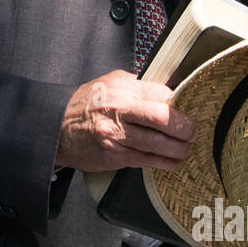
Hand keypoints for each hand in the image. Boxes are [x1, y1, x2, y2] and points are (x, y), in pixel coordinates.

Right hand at [54, 69, 195, 172]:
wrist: (55, 128)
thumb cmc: (85, 104)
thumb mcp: (109, 83)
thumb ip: (137, 86)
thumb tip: (167, 93)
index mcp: (122, 89)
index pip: (163, 94)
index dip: (180, 103)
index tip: (186, 110)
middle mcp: (120, 111)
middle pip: (164, 118)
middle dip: (186, 127)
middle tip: (192, 131)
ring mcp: (117, 135)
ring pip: (159, 144)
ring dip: (179, 149)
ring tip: (185, 149)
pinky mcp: (115, 156)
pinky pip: (148, 161)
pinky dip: (166, 164)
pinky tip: (174, 163)